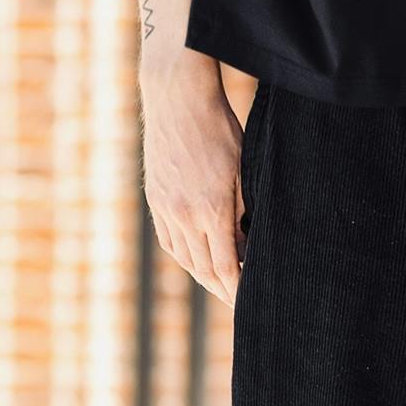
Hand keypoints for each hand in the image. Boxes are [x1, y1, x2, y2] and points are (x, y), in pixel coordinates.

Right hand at [141, 50, 247, 303]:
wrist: (177, 100)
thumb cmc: (219, 130)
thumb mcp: (243, 170)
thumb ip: (242, 212)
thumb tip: (246, 246)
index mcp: (211, 210)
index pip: (225, 266)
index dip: (237, 290)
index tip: (250, 304)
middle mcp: (183, 216)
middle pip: (204, 269)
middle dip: (224, 289)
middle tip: (241, 305)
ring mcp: (165, 209)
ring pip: (184, 258)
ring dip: (204, 276)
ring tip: (223, 286)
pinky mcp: (155, 200)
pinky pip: (169, 241)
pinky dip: (185, 257)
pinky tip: (197, 262)